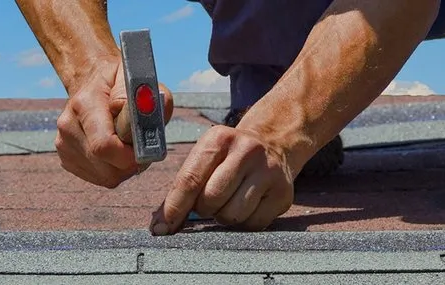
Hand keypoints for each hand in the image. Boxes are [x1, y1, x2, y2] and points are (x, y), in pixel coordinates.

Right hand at [55, 59, 172, 187]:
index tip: (145, 149)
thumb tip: (144, 119)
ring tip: (128, 146)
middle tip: (141, 147)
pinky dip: (113, 170)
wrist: (93, 80)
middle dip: (130, 164)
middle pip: (106, 167)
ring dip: (123, 168)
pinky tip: (116, 152)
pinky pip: (98, 178)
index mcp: (84, 103)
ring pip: (104, 176)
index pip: (104, 145)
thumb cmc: (123, 82)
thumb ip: (149, 99)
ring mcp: (63, 143)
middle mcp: (68, 125)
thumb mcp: (140, 79)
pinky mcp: (66, 157)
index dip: (130, 156)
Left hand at [149, 125, 294, 234]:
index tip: (162, 229)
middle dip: (203, 209)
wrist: (274, 144)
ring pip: (232, 215)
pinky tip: (248, 205)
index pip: (190, 179)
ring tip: (229, 201)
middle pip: (211, 199)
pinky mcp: (284, 193)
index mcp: (219, 138)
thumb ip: (181, 188)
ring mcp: (269, 171)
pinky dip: (245, 222)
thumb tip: (160, 227)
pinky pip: (253, 224)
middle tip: (209, 202)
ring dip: (224, 216)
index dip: (174, 208)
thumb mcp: (205, 158)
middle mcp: (247, 150)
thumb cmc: (228, 158)